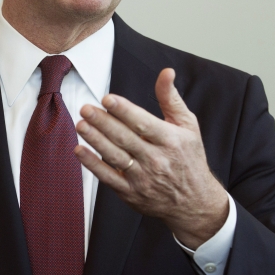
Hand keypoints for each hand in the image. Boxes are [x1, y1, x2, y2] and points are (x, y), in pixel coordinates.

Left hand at [74, 68, 229, 248]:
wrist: (195, 202)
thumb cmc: (189, 158)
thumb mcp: (188, 126)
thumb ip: (171, 99)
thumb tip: (166, 72)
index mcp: (171, 140)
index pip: (144, 123)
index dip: (124, 111)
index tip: (107, 99)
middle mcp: (157, 160)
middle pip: (126, 139)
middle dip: (104, 123)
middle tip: (86, 109)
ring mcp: (143, 178)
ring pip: (115, 157)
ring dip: (96, 141)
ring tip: (81, 125)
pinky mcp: (131, 193)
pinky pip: (108, 178)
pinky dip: (93, 165)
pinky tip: (80, 151)